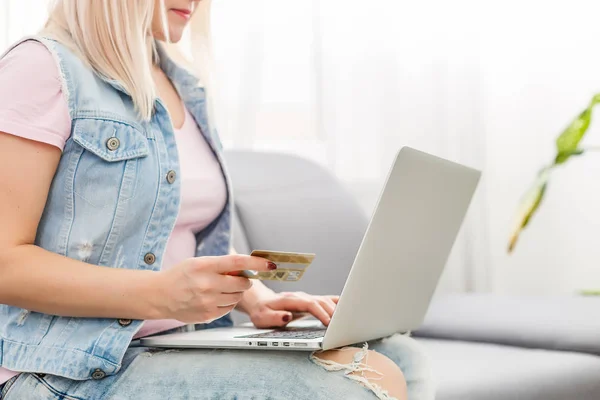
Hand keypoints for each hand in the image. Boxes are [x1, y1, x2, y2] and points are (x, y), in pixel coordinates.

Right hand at [156, 255, 276, 322]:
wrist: (160, 295)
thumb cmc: (181, 276)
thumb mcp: (199, 262)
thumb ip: (222, 264)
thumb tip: (248, 267)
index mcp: (205, 266)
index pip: (238, 262)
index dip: (257, 263)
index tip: (270, 264)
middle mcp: (207, 284)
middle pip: (242, 283)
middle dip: (244, 280)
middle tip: (235, 278)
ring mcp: (208, 302)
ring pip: (238, 296)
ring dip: (236, 291)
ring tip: (220, 288)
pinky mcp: (208, 315)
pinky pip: (229, 308)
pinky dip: (227, 302)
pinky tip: (214, 298)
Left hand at [247, 291, 339, 328]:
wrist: (261, 302)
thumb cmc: (261, 312)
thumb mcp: (262, 318)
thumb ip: (274, 317)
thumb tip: (287, 316)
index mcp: (290, 300)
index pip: (310, 304)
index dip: (321, 312)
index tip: (329, 322)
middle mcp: (300, 296)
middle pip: (321, 301)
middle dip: (333, 312)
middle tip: (342, 325)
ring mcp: (306, 297)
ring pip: (325, 300)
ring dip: (336, 308)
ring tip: (347, 319)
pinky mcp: (309, 301)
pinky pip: (325, 300)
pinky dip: (336, 303)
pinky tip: (346, 307)